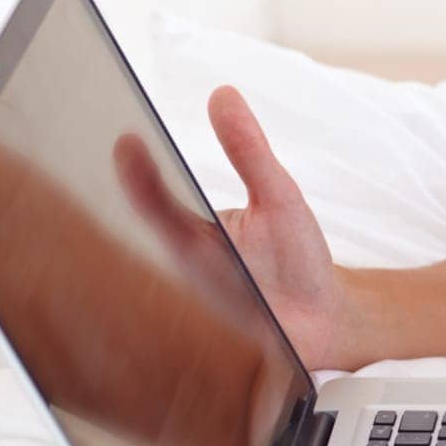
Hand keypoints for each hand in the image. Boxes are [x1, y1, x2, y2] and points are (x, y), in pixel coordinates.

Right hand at [118, 85, 348, 370]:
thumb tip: (223, 93)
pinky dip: (174, 339)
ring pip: (150, 303)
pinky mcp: (209, 352)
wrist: (326, 323)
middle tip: (119, 180)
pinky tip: (168, 326)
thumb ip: (248, 151)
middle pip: (140, 250)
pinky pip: (179, 349)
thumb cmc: (296, 257)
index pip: (156, 202)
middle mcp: (183, 274)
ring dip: (149, 286)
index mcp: (192, 235)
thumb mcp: (277, 196)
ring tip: (166, 254)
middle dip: (121, 223)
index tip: (129, 140)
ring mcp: (193, 314)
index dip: (140, 176)